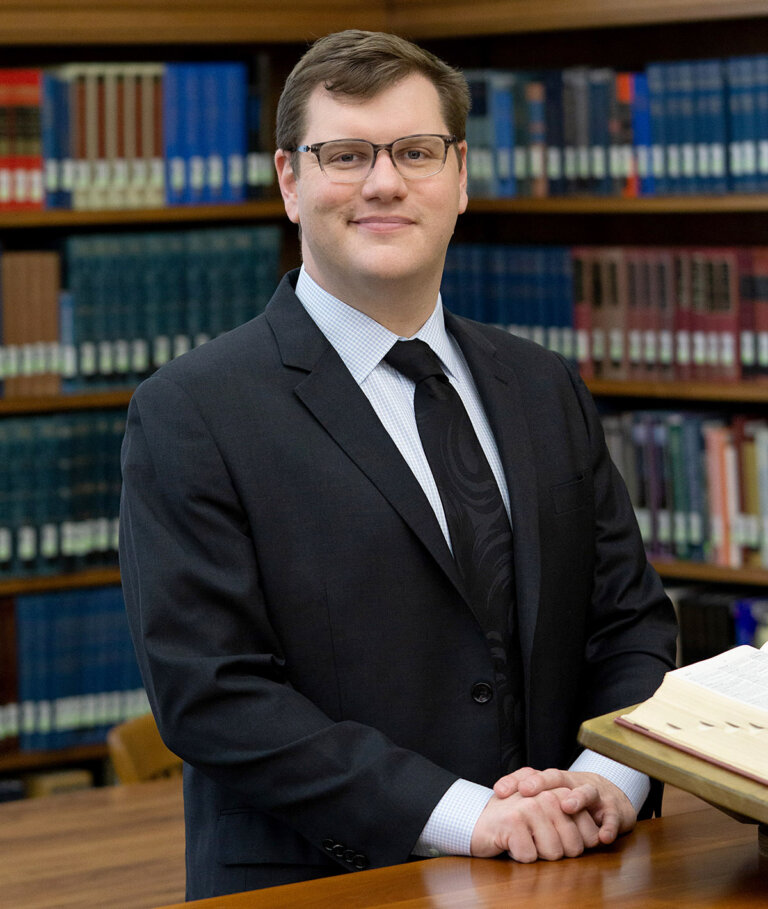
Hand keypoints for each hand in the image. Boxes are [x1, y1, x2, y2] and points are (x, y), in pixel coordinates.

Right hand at [470, 788, 600, 861]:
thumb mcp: (547, 814)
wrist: (479, 820)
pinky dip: (520, 856)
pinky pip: (530, 856)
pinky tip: (511, 843)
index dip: (579, 846)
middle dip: (558, 853)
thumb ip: (572, 818)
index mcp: (558, 793)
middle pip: (573, 846)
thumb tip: (599, 838)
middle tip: (538, 842)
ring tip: (525, 840)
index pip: (589, 832)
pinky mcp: (512, 823)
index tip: (562, 842)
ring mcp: (528, 808)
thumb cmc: (518, 822)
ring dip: (538, 855)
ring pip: (553, 852)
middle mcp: (545, 797)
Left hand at [492, 767, 636, 845]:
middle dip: (541, 783)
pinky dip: (609, 826)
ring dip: (576, 798)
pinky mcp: (614, 809)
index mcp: (554, 781)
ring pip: (586, 791)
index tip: (498, 791)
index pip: (531, 775)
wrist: (612, 797)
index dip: (515, 781)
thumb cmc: (574, 799)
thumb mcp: (551, 798)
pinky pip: (613, 817)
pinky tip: (602, 837)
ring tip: (565, 806)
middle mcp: (572, 783)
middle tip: (526, 792)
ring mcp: (594, 794)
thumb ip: (528, 804)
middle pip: (556, 777)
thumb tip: (495, 814)